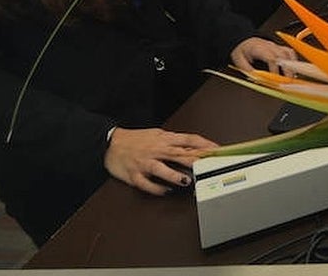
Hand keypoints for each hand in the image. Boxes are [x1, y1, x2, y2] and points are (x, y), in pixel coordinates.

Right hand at [104, 127, 218, 194]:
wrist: (110, 144)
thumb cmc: (136, 140)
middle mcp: (156, 150)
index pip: (189, 139)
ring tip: (186, 180)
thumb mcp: (158, 135)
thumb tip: (196, 147)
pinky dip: (157, 188)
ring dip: (174, 175)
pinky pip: (146, 184)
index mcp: (164, 139)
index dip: (205, 144)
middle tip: (209, 166)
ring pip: (161, 169)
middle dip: (195, 160)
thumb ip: (176, 142)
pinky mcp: (135, 175)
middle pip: (179, 154)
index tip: (218, 149)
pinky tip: (166, 191)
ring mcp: (145, 163)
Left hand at [230, 36, 296, 74]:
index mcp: (259, 48)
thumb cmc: (241, 50)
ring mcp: (275, 46)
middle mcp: (269, 46)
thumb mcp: (239, 60)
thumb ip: (248, 70)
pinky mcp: (279, 48)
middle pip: (283, 55)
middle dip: (287, 70)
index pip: (271, 58)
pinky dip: (293, 62)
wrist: (243, 40)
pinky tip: (292, 71)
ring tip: (291, 77)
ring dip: (292, 65)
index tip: (275, 80)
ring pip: (289, 53)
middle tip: (287, 82)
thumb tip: (257, 78)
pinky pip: (290, 53)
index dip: (274, 70)